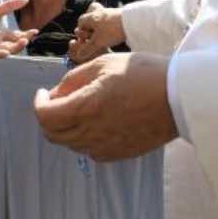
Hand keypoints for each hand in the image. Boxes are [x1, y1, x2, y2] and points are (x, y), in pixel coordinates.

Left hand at [34, 51, 175, 160]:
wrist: (179, 98)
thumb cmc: (144, 74)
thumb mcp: (103, 65)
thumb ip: (73, 80)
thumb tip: (55, 93)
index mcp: (85, 107)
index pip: (44, 116)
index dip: (38, 103)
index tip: (43, 93)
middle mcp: (91, 132)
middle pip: (52, 134)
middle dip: (48, 117)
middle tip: (57, 101)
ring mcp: (105, 146)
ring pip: (70, 144)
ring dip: (66, 127)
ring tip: (80, 108)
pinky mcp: (119, 153)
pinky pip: (90, 151)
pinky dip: (84, 139)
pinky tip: (97, 122)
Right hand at [68, 2, 124, 63]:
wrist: (132, 22)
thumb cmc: (112, 31)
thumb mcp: (98, 42)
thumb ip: (88, 49)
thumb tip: (78, 55)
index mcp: (91, 16)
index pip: (80, 22)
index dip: (81, 32)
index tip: (85, 40)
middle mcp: (99, 11)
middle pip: (90, 12)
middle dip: (89, 23)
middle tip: (92, 33)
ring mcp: (109, 11)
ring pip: (100, 14)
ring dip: (99, 23)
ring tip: (102, 34)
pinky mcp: (118, 13)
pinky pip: (109, 17)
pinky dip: (108, 24)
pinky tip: (112, 32)